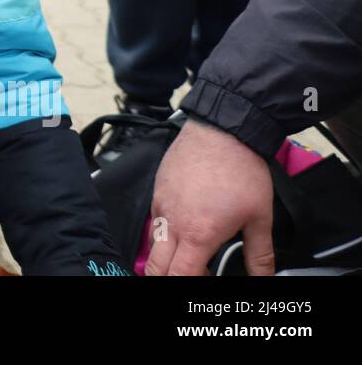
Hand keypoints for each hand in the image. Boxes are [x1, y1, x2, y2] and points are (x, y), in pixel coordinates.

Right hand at [145, 119, 274, 275]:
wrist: (222, 131)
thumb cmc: (240, 170)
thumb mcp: (260, 217)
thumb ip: (260, 254)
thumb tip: (263, 276)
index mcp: (198, 234)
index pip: (179, 275)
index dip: (189, 284)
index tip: (206, 279)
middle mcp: (173, 222)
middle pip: (155, 266)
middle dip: (167, 277)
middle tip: (189, 273)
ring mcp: (161, 204)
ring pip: (152, 243)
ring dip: (166, 255)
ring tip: (190, 250)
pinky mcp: (158, 189)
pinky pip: (154, 219)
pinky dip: (164, 231)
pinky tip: (185, 222)